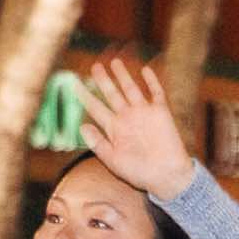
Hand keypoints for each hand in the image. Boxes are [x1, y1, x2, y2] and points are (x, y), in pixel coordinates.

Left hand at [71, 54, 194, 201]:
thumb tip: (82, 126)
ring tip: (114, 62)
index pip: (96, 108)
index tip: (73, 84)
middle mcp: (127, 118)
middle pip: (112, 94)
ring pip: (131, 89)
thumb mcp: (113, 160)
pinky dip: (151, 81)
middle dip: (103, 80)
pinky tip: (145, 70)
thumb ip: (98, 143)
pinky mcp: (161, 112)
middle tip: (94, 66)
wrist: (165, 176)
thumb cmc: (138, 172)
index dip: (85, 96)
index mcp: (114, 129)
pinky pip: (156, 93)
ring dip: (123, 76)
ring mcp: (144, 113)